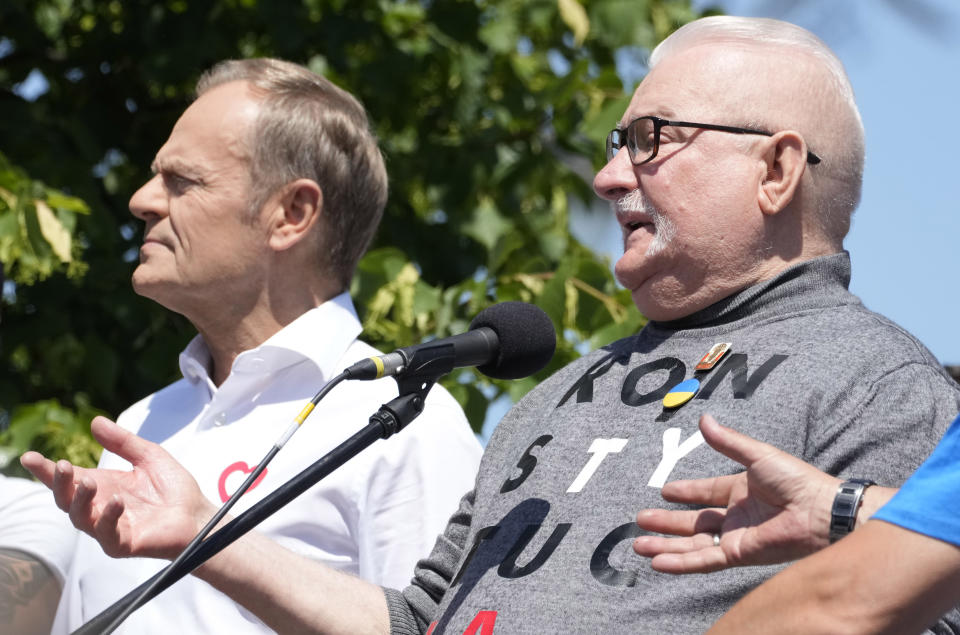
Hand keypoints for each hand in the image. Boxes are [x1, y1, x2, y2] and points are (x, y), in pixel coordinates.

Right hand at [21, 416, 215, 559]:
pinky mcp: (122, 543)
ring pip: (80, 517)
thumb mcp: (148, 456)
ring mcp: (108, 527)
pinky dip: (107, 517)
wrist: (197, 513)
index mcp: (102, 485)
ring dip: (80, 499)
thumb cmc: (173, 488)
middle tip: (61, 466)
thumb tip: (95, 421)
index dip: (46, 470)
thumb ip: (122, 442)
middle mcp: (100, 506)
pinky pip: (106, 534)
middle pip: (66, 499)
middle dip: (58, 483)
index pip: (69, 477)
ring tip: (89, 481)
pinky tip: (116, 501)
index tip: (29, 457)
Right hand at [633, 414, 839, 573]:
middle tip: (640, 520)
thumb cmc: (796, 480)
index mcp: (739, 491)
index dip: (685, 492)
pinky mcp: (738, 554)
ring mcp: (735, 537)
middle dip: (665, 523)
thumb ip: (727, 442)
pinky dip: (680, 562)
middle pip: (692, 522)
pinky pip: (703, 560)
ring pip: (692, 545)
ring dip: (665, 545)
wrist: (819, 511)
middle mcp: (735, 516)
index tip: (664, 491)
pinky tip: (658, 561)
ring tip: (638, 545)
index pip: (705, 493)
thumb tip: (703, 419)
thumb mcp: (757, 455)